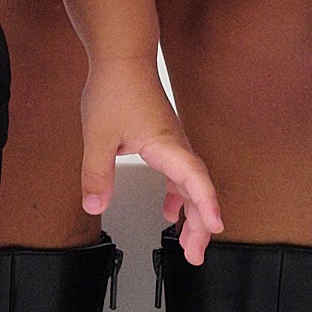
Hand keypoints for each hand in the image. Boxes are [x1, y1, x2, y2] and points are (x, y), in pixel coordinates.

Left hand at [86, 78, 224, 258]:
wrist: (122, 57)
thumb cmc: (116, 88)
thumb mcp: (98, 135)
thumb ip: (96, 173)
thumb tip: (96, 206)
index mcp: (165, 145)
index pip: (194, 178)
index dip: (206, 204)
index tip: (215, 227)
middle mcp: (176, 145)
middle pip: (197, 189)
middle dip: (200, 223)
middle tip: (195, 254)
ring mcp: (172, 143)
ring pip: (190, 184)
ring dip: (192, 213)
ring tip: (189, 242)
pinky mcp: (164, 140)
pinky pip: (179, 174)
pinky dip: (178, 195)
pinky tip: (169, 209)